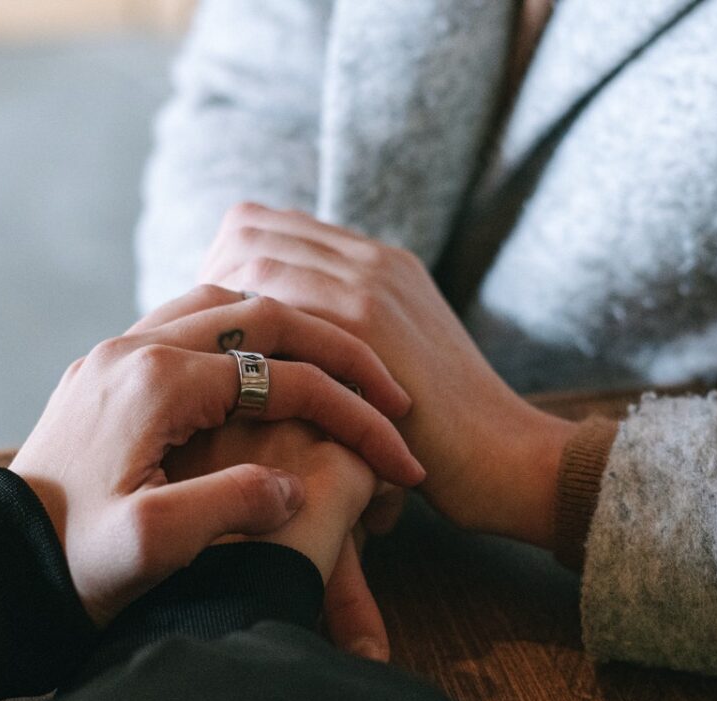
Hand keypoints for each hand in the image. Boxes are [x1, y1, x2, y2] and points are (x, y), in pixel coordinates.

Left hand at [9, 297, 423, 625]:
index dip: (356, 417)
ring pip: (228, 306)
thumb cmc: (72, 566)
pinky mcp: (109, 373)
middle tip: (392, 393)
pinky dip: (250, 339)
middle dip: (340, 352)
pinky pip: (194, 324)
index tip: (402, 459)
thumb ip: (233, 505)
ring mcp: (118, 355)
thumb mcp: (155, 546)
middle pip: (265, 314)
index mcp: (157, 382)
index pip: (286, 378)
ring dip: (296, 335)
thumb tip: (292, 487)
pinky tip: (274, 377)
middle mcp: (136, 349)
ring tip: (344, 377)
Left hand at [198, 202, 578, 548]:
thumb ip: (341, 344)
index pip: (262, 225)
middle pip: (249, 229)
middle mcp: (372, 259)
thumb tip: (269, 356)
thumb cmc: (443, 439)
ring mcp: (372, 283)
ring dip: (223, 314)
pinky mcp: (371, 324)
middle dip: (210, 285)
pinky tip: (236, 390)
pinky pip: (280, 303)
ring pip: (256, 259)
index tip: (214, 334)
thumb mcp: (390, 370)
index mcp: (376, 263)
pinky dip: (248, 342)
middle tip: (205, 351)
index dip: (222, 271)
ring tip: (216, 370)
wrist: (511, 459)